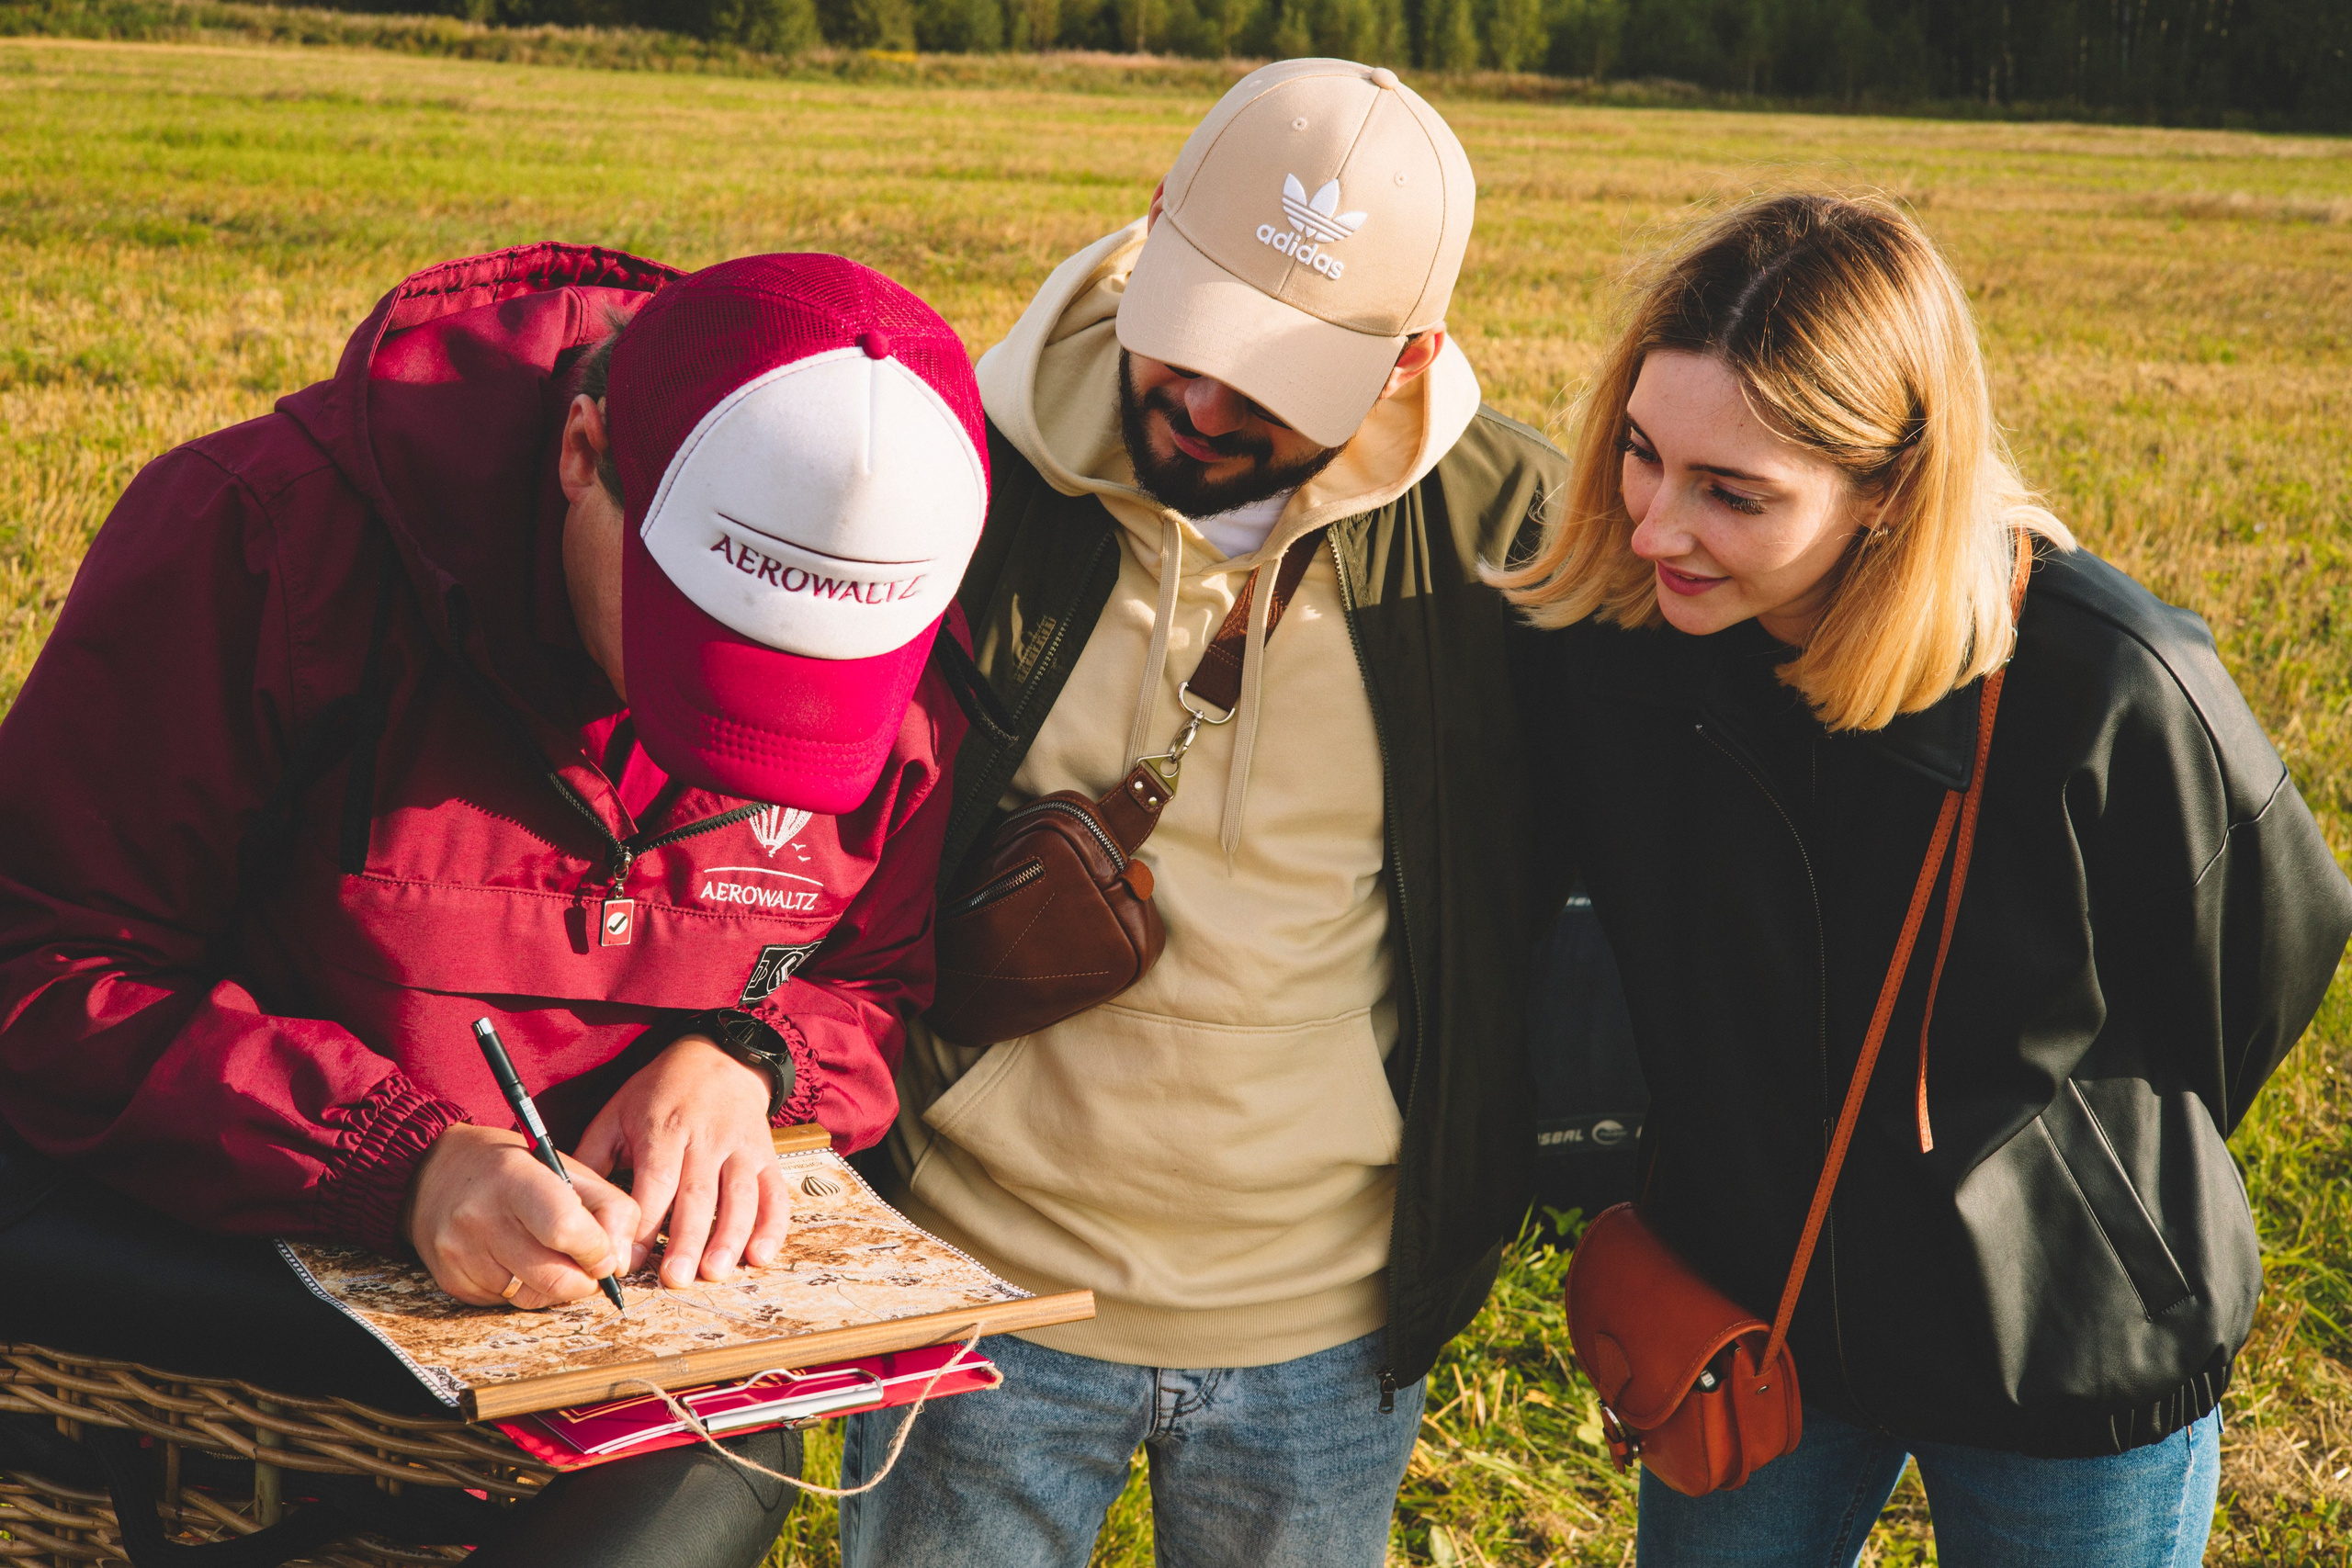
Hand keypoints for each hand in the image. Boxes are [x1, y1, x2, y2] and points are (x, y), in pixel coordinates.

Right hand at [404, 1124, 638, 1308]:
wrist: (433, 1174)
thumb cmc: (512, 1169)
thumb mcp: (568, 1168)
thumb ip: (611, 1209)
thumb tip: (622, 1264)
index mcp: (514, 1178)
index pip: (565, 1229)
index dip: (596, 1250)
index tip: (605, 1252)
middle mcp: (480, 1217)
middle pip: (553, 1277)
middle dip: (585, 1280)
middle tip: (590, 1267)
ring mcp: (460, 1252)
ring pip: (532, 1297)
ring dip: (556, 1287)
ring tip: (554, 1259)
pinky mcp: (451, 1280)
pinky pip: (505, 1303)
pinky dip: (524, 1289)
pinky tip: (518, 1262)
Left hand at [575, 1034, 792, 1287]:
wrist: (719, 1058)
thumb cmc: (660, 1093)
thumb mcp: (617, 1113)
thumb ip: (592, 1159)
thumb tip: (566, 1206)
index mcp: (665, 1129)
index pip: (655, 1181)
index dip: (641, 1224)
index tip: (626, 1261)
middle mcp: (706, 1139)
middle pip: (698, 1194)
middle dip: (686, 1239)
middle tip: (674, 1279)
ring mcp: (741, 1148)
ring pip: (740, 1197)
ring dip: (730, 1237)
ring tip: (715, 1272)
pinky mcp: (767, 1156)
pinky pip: (775, 1194)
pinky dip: (773, 1227)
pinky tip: (760, 1256)